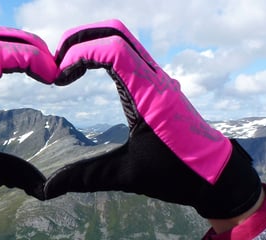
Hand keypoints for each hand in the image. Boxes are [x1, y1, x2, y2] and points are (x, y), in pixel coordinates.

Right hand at [42, 19, 261, 218]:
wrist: (217, 176)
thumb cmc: (179, 175)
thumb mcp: (128, 176)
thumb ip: (86, 177)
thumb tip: (48, 188)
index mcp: (150, 96)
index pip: (113, 50)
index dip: (80, 54)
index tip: (59, 78)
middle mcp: (154, 79)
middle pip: (114, 33)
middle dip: (79, 40)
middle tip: (55, 65)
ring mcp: (156, 78)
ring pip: (121, 39)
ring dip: (89, 45)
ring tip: (65, 70)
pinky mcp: (155, 84)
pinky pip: (126, 53)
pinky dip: (100, 54)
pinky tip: (83, 75)